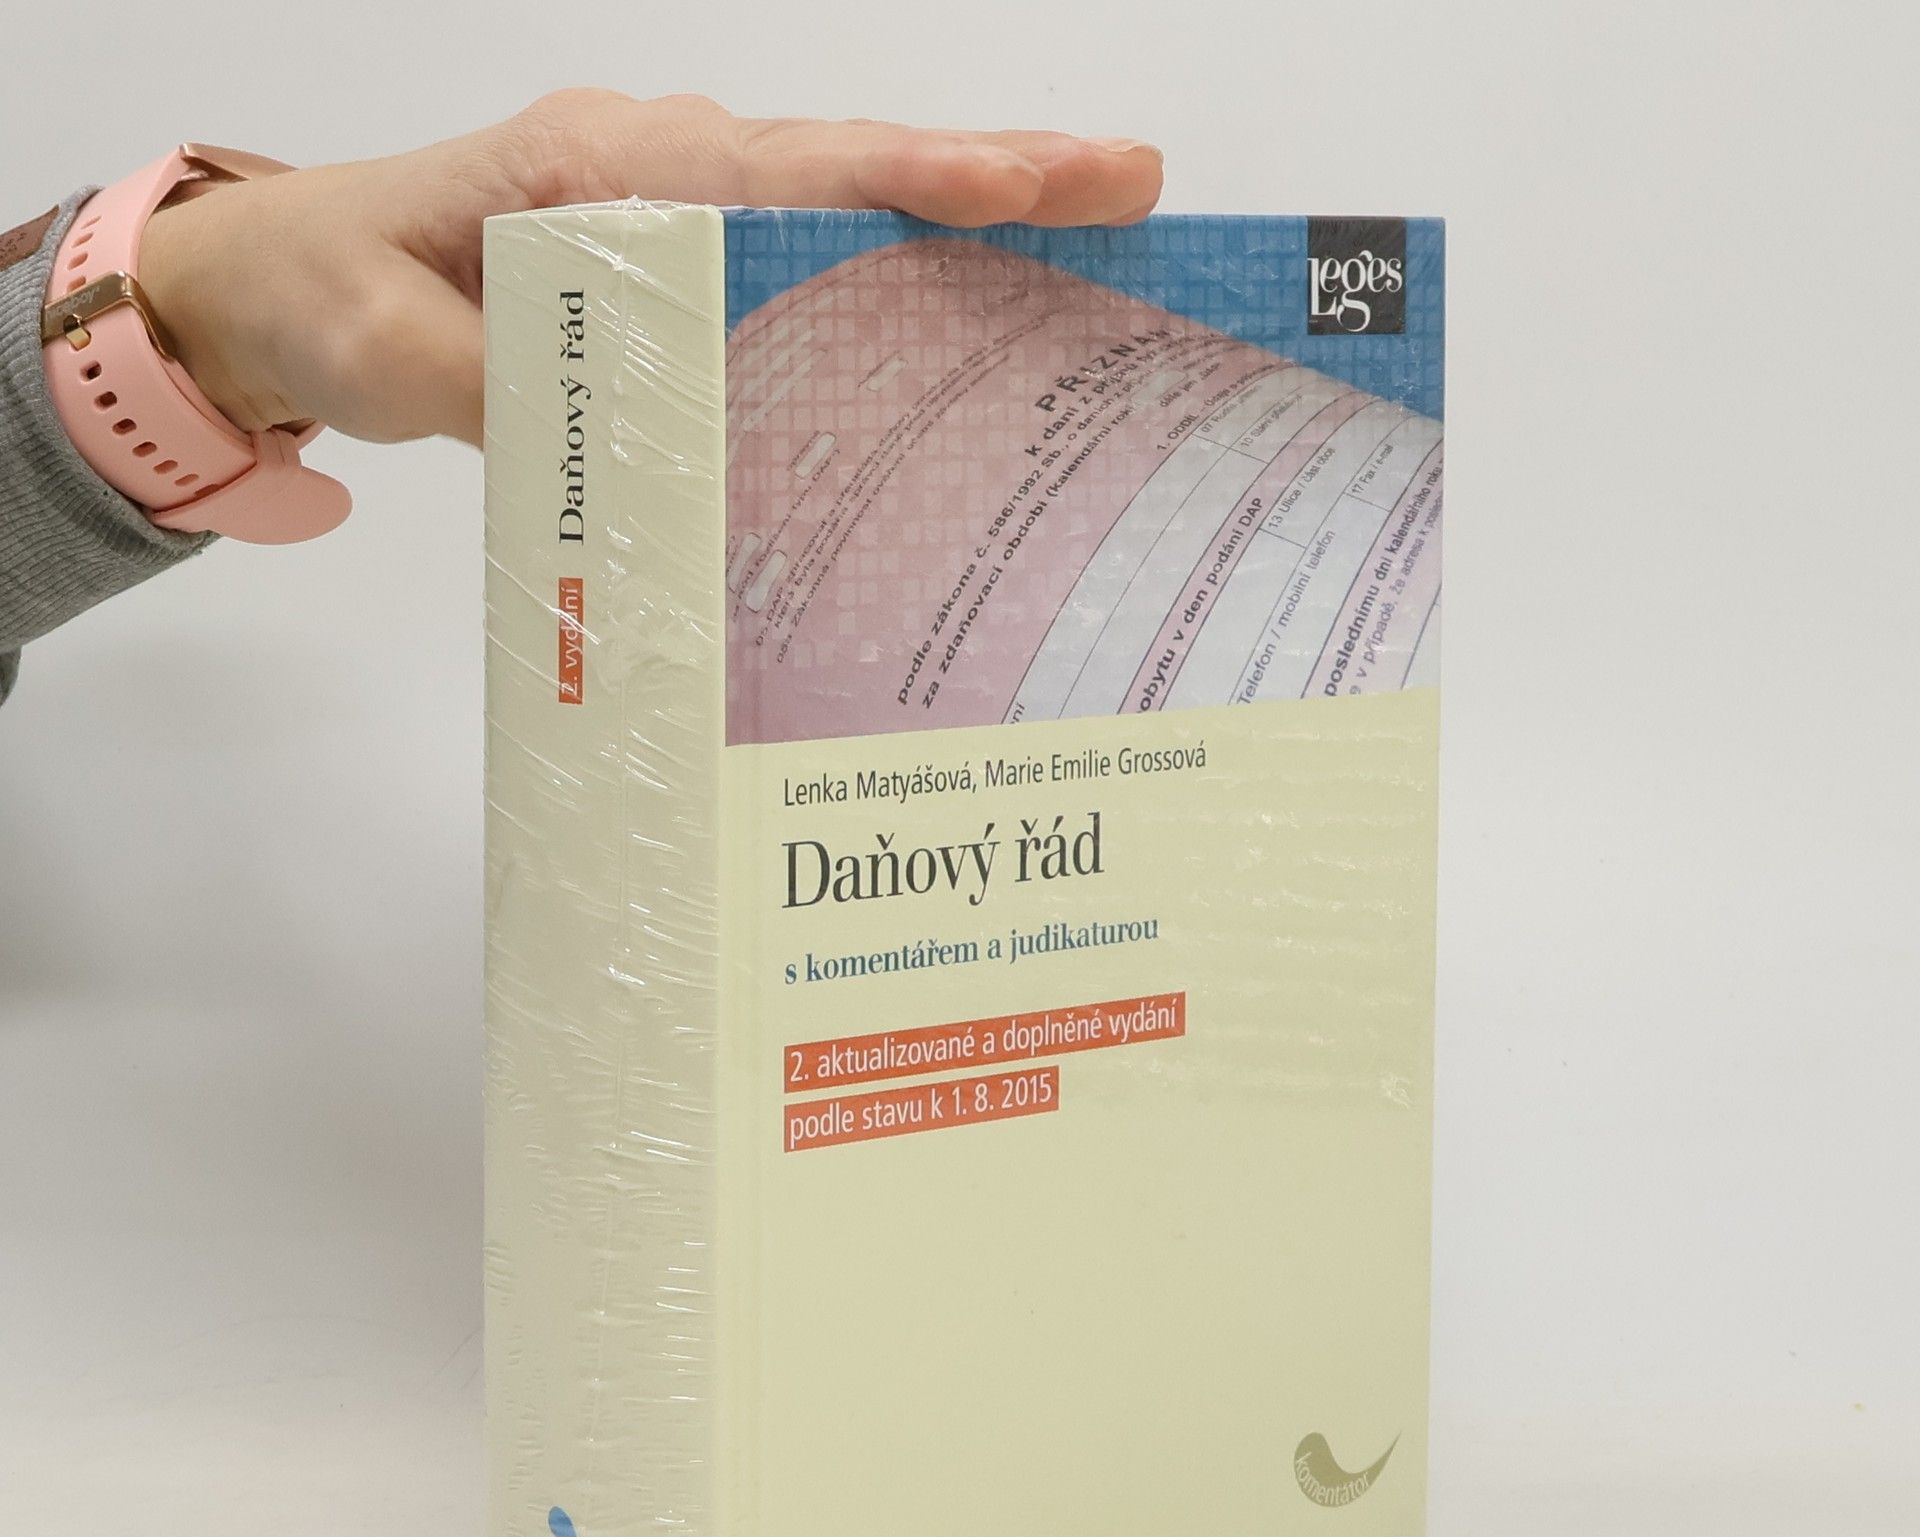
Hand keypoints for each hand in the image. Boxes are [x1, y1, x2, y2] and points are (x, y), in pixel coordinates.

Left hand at [136, 93, 1163, 448]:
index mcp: (598, 169)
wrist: (275, 286)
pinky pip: (801, 248)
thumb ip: (508, 386)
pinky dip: (894, 262)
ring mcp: (670, 202)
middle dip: (993, 175)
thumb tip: (634, 427)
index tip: (1025, 184)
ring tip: (1093, 233)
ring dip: (965, 216)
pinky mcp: (673, 253)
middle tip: (1131, 183)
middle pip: (846, 165)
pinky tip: (968, 300)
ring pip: (840, 198)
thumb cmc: (330, 296)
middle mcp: (653, 164)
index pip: (781, 168)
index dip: (911, 178)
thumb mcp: (394, 351)